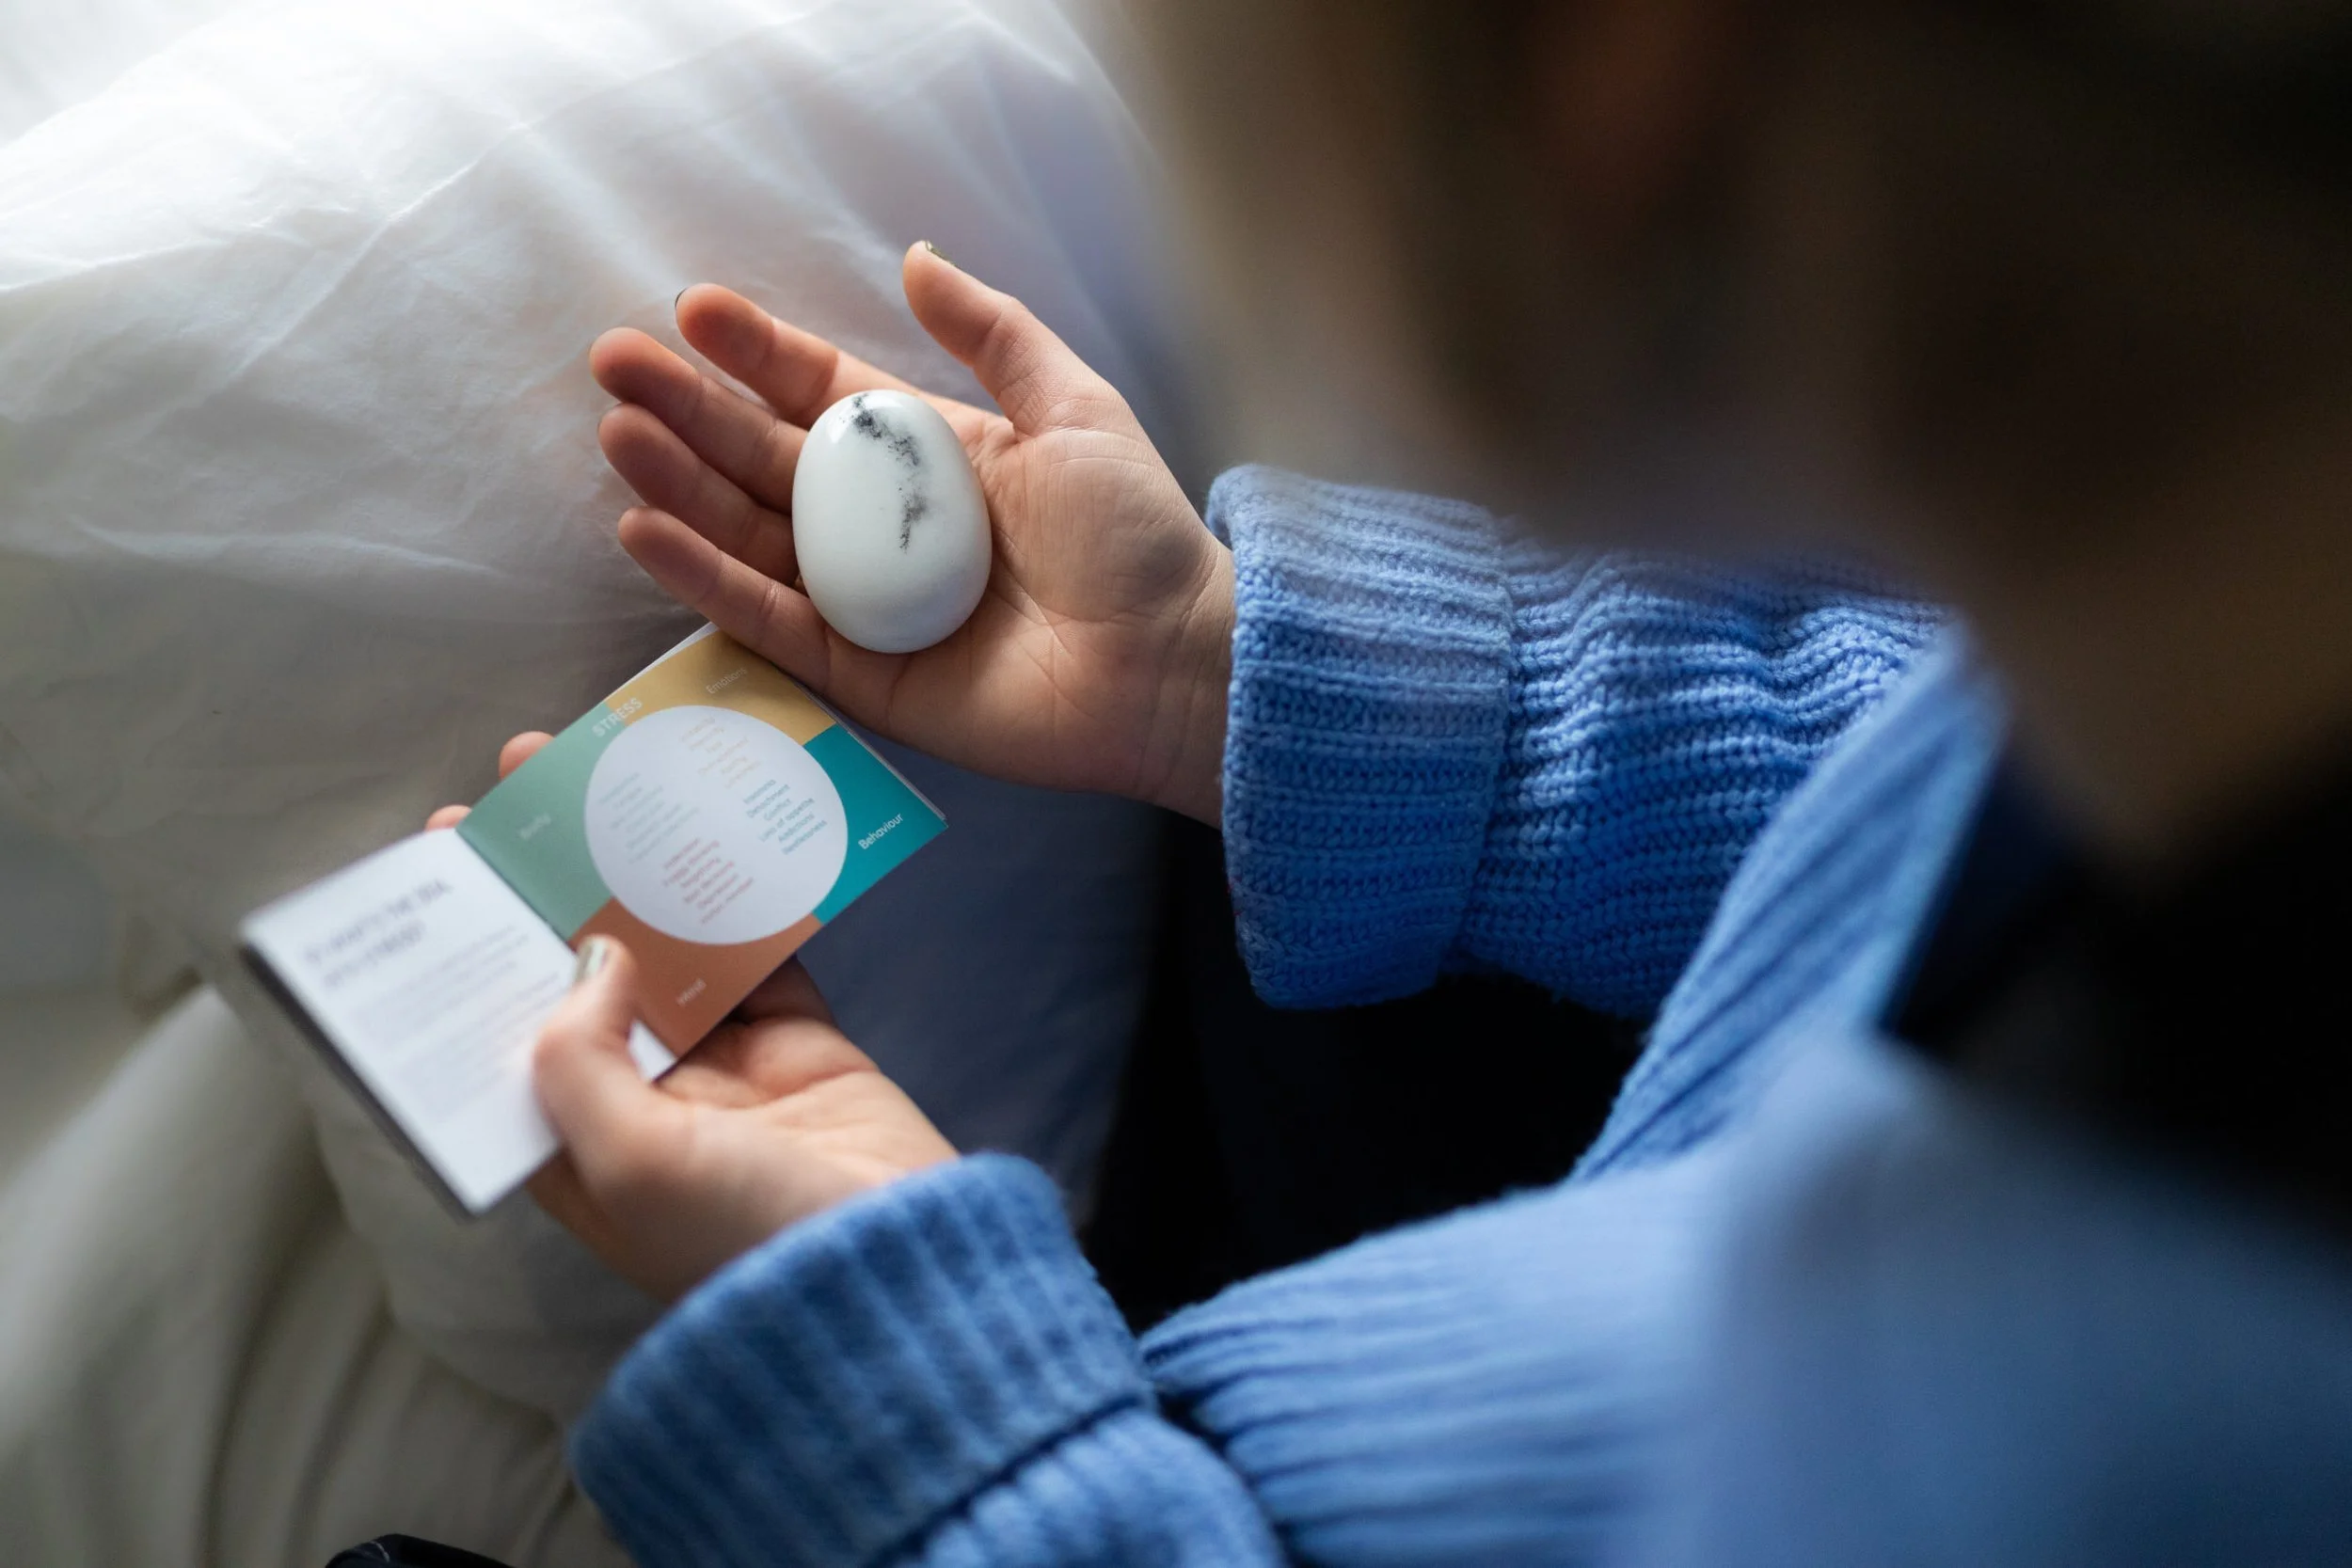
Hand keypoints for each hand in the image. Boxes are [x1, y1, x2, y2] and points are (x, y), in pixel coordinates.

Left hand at [428, 738, 954, 1300]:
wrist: (896, 1270)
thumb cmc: (744, 1239)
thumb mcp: (629, 1163)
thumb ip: (579, 1057)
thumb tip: (586, 960)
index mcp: (575, 1147)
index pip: (502, 1028)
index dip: (475, 943)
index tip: (451, 856)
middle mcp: (638, 1101)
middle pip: (577, 970)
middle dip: (549, 881)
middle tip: (526, 781)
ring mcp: (723, 1070)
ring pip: (666, 948)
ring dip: (639, 870)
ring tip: (615, 780)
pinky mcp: (800, 1045)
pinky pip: (761, 952)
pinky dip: (744, 895)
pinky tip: (715, 829)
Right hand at [589, 244, 1233, 823]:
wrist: (1172, 662)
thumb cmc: (1136, 536)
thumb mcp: (1073, 409)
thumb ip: (993, 335)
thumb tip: (916, 256)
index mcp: (932, 459)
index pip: (823, 397)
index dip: (758, 354)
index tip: (695, 311)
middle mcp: (884, 529)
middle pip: (765, 462)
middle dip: (689, 413)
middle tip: (613, 362)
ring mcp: (864, 604)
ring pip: (749, 538)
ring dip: (679, 489)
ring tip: (619, 435)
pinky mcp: (858, 678)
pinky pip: (768, 625)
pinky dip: (706, 581)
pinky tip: (646, 532)